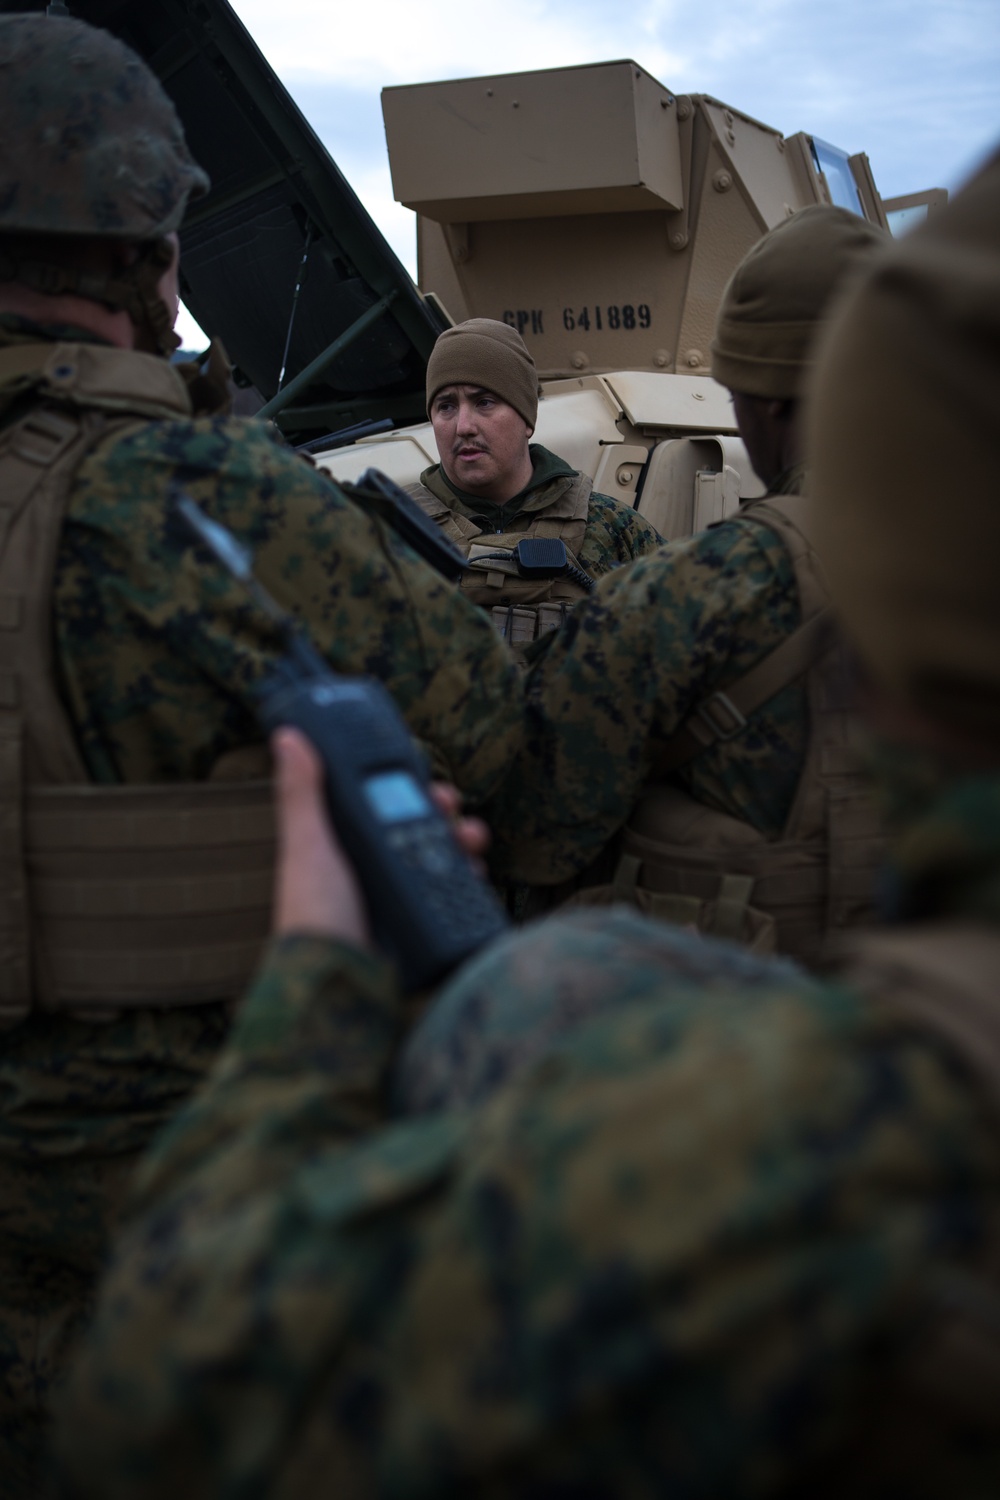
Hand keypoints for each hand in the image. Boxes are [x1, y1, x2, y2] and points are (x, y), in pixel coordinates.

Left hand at [271, 728, 490, 944]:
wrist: (339, 981)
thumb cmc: (312, 917)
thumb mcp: (307, 847)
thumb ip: (302, 794)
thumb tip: (287, 739)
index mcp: (343, 849)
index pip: (383, 805)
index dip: (407, 788)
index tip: (426, 778)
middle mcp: (372, 871)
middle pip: (421, 829)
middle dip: (444, 813)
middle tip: (452, 807)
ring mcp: (400, 899)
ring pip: (444, 859)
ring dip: (464, 843)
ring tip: (471, 840)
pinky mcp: (424, 925)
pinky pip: (457, 896)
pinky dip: (472, 881)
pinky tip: (476, 874)